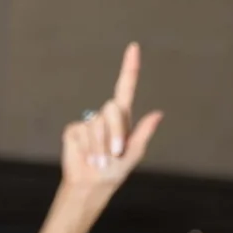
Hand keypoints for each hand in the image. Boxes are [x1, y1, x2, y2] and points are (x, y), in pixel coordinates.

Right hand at [60, 43, 163, 196]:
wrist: (92, 185)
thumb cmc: (114, 171)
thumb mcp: (134, 154)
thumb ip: (144, 133)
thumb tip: (158, 114)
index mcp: (122, 118)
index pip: (125, 87)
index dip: (130, 68)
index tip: (134, 47)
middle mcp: (105, 116)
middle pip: (112, 109)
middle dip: (116, 132)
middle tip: (115, 153)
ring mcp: (88, 122)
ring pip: (97, 124)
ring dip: (101, 146)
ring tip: (100, 160)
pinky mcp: (73, 130)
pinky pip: (83, 132)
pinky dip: (88, 148)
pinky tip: (88, 157)